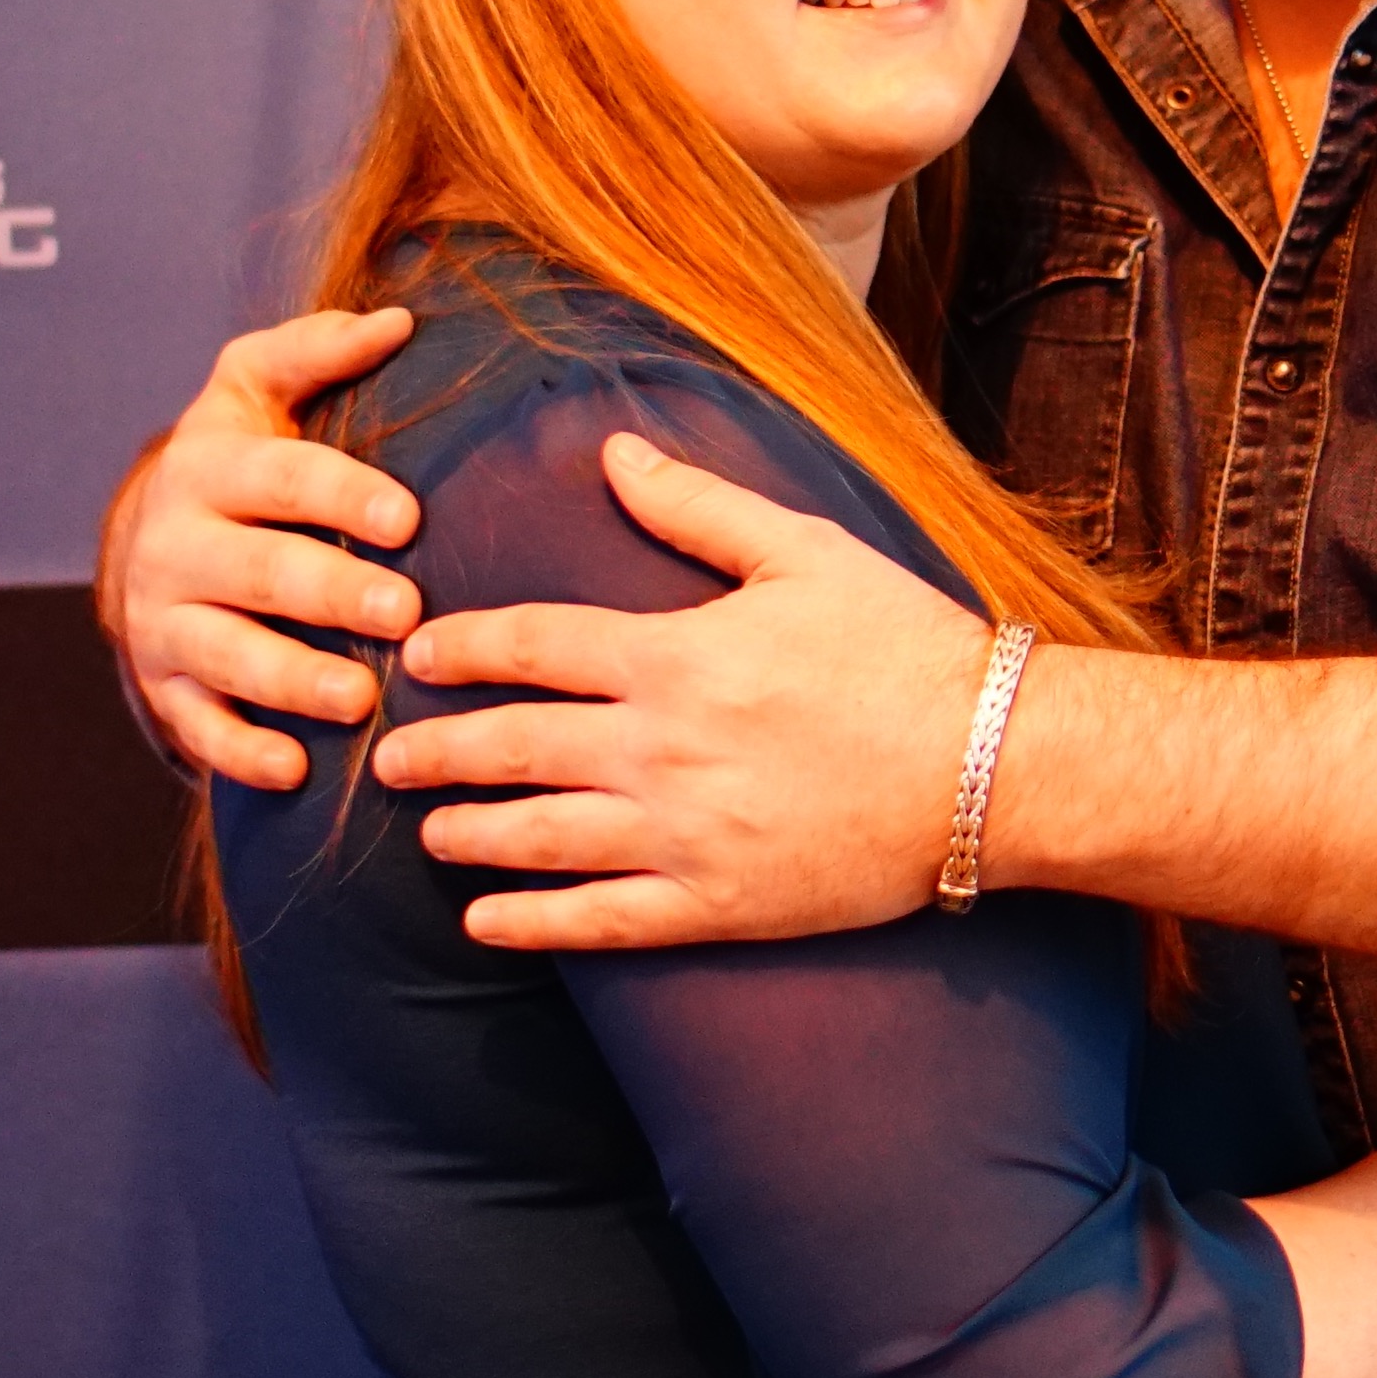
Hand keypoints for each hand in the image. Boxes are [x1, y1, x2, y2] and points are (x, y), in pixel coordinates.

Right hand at [93, 306, 421, 786]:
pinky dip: (241, 752)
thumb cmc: (239, 458)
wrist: (154, 536)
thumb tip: (399, 320)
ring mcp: (164, 621)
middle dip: (332, 596)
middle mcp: (175, 544)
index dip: (340, 496)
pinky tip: (294, 768)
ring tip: (360, 700)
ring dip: (293, 682)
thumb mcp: (257, 388)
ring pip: (227, 655)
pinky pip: (198, 727)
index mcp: (207, 466)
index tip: (408, 519)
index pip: (278, 479)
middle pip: (260, 573)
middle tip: (405, 615)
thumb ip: (319, 350)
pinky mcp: (165, 686)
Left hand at [365, 431, 991, 948]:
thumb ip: (697, 507)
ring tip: (428, 831)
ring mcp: (685, 834)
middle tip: (386, 755)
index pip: (532, 645)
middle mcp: (661, 748)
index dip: (461, 648)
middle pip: (515, 746)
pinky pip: (601, 921)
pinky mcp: (719, 904)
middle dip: (438, 752)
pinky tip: (484, 921)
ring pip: (542, 838)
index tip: (417, 655)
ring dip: (470, 833)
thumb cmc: (905, 647)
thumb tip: (611, 453)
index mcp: (674, 655)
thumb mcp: (805, 551)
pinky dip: (532, 924)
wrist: (991, 764)